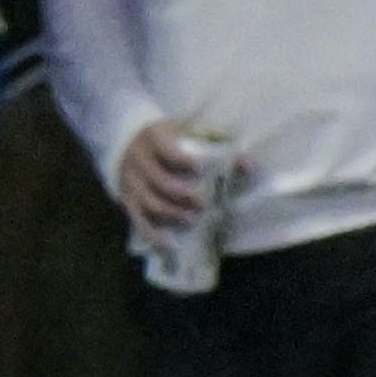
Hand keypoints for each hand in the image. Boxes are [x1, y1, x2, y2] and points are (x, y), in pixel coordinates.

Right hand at [116, 122, 207, 236]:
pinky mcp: (127, 198)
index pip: (166, 150)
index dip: (182, 160)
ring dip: (171, 213)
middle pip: (160, 181)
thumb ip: (218, 146)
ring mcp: (131, 181)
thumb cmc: (169, 139)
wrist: (130, 142)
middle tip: (203, 203)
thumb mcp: (189, 133)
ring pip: (150, 202)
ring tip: (192, 220)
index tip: (199, 169)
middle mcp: (138, 159)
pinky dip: (150, 232)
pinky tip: (166, 243)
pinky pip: (137, 218)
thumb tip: (248, 166)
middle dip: (182, 194)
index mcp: (154, 137)